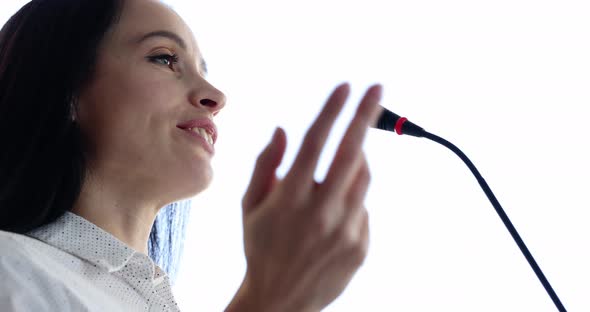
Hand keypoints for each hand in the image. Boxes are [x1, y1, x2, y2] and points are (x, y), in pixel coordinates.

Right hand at [227, 83, 382, 311]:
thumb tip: (284, 131)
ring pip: (363, 178)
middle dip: (366, 116)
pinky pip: (364, 207)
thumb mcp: (250, 206)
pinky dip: (351, 199)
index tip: (345, 86)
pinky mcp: (360, 246)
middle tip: (377, 89)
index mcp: (290, 198)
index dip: (332, 111)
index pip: (316, 143)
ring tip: (334, 174)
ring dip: (356, 162)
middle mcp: (321, 212)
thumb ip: (266, 165)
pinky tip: (331, 215)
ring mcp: (345, 230)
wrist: (280, 300)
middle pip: (352, 152)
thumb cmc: (260, 247)